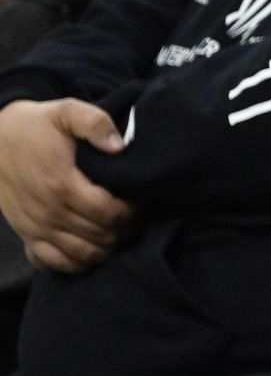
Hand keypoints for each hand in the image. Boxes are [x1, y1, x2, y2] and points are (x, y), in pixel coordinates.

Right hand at [0, 99, 133, 273]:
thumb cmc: (34, 126)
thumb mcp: (65, 112)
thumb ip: (95, 123)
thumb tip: (120, 147)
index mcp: (62, 185)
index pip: (110, 214)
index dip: (133, 212)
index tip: (140, 200)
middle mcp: (49, 212)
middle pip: (101, 238)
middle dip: (126, 230)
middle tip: (135, 216)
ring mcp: (36, 227)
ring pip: (83, 255)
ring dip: (107, 248)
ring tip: (119, 231)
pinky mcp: (26, 234)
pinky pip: (54, 263)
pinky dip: (77, 262)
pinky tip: (91, 248)